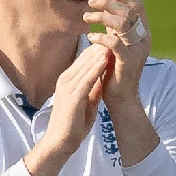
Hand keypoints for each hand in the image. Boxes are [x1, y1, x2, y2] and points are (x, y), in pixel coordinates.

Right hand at [23, 42, 111, 175]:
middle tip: (114, 33)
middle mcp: (65, 80)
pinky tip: (106, 59)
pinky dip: (97, 68)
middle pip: (84, 59)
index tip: (112, 40)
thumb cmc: (73, 124)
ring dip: (100, 53)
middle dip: (100, 46)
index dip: (98, 50)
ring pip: (86, 65)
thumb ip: (92, 90)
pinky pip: (87, 78)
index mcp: (67, 81)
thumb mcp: (86, 102)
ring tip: (114, 40)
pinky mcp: (72, 96)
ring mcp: (67, 87)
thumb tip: (101, 80)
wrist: (61, 142)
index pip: (83, 60)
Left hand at [83, 0, 150, 108]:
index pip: (138, 5)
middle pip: (129, 11)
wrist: (121, 97)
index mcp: (143, 33)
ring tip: (86, 18)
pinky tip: (90, 37)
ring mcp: (137, 51)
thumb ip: (116, 29)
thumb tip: (107, 8)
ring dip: (101, 17)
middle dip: (107, 3)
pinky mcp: (128, 62)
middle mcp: (144, 39)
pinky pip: (114, 43)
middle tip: (90, 2)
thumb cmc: (115, 70)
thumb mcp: (118, 44)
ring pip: (122, 24)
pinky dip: (100, 37)